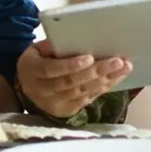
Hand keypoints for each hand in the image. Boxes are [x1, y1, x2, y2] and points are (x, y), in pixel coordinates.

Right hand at [15, 40, 130, 118]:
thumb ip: (54, 47)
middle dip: (97, 71)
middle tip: (118, 61)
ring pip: (82, 92)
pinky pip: (87, 99)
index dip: (71, 65)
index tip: (90, 57)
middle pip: (71, 82)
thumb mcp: (38, 49)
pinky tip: (115, 78)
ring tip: (123, 68)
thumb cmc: (37, 60)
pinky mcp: (66, 111)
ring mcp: (54, 104)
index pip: (52, 69)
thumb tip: (81, 40)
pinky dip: (103, 88)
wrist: (27, 85)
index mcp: (31, 71)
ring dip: (106, 80)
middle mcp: (41, 91)